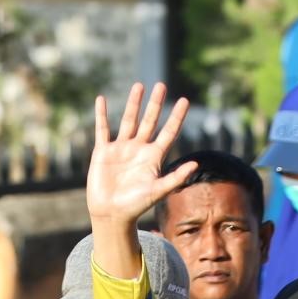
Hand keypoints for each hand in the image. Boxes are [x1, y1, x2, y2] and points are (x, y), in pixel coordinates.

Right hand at [87, 83, 196, 230]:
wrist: (112, 213)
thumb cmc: (137, 205)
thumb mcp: (158, 190)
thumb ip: (176, 178)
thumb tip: (195, 165)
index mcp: (154, 157)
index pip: (169, 132)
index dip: (177, 117)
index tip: (185, 100)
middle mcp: (139, 149)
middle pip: (150, 121)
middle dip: (156, 104)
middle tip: (162, 85)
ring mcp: (121, 148)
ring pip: (129, 120)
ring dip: (134, 103)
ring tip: (139, 86)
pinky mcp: (103, 151)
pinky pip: (102, 129)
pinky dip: (101, 114)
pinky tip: (101, 100)